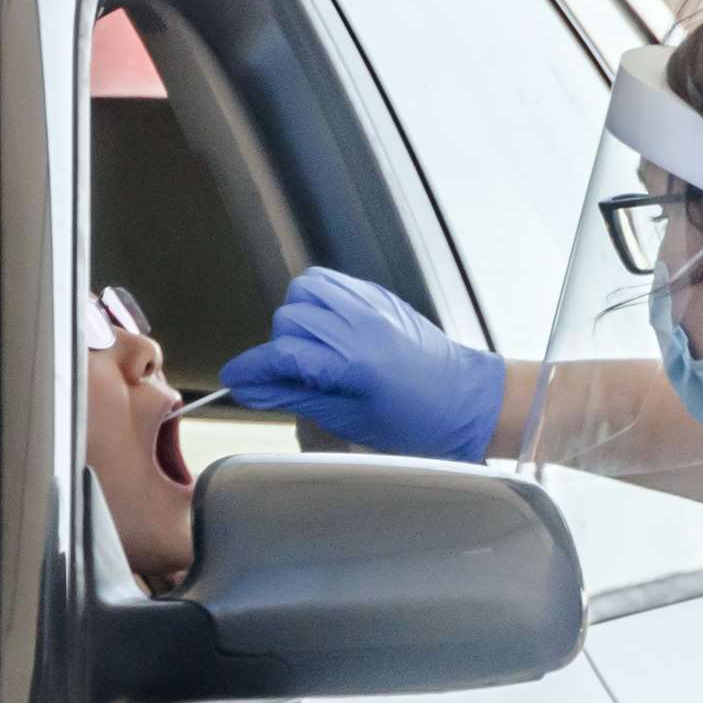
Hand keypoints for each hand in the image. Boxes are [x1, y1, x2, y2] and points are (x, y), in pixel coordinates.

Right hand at [220, 267, 505, 461]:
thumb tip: (253, 388)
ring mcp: (371, 303)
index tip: (236, 380)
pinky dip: (318, 301)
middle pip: (288, 319)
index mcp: (353, 360)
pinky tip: (328, 330)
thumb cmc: (418, 421)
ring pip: (305, 290)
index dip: (251, 369)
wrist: (467, 399)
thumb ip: (296, 396)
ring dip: (298, 318)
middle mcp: (360, 323)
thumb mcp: (350, 420)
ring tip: (312, 349)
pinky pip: (331, 282)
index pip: (282, 354)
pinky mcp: (379, 296)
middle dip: (280, 348)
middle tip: (293, 376)